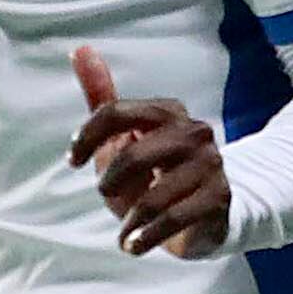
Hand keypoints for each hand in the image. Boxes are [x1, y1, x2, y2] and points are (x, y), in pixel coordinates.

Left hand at [68, 47, 230, 258]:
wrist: (211, 210)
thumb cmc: (158, 170)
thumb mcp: (127, 134)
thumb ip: (103, 95)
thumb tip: (80, 49)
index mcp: (169, 111)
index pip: (117, 112)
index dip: (87, 136)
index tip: (73, 161)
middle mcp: (194, 133)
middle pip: (134, 153)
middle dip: (112, 181)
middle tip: (106, 195)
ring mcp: (211, 166)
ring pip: (155, 194)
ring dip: (131, 219)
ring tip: (124, 232)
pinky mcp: (219, 198)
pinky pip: (174, 218)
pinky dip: (147, 237)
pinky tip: (135, 244)